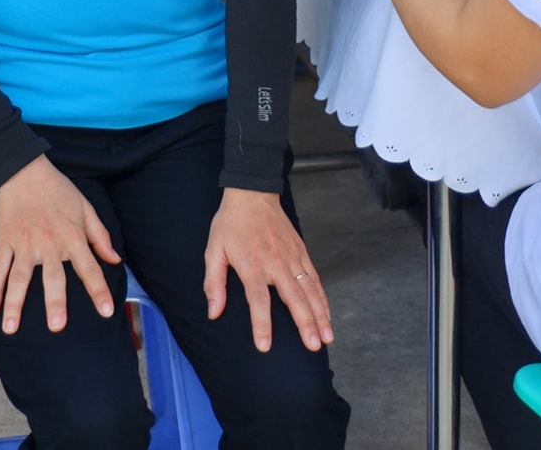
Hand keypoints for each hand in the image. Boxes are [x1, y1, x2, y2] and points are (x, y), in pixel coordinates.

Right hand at [0, 155, 121, 334]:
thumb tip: (115, 260)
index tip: (107, 312)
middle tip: (57, 327)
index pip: (89, 268)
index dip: (98, 290)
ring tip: (11, 328)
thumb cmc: (59, 190)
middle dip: (55, 302)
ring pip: (19, 278)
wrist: (24, 170)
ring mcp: (24, 244)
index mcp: (72, 236)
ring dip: (15, 304)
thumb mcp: (86, 208)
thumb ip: (100, 236)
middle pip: (53, 277)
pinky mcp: (5, 241)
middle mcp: (49, 244)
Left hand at [204, 188, 332, 352]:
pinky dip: (322, 298)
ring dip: (319, 315)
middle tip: (313, 347)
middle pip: (294, 298)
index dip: (262, 324)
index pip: (259, 300)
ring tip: (326, 337)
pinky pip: (315, 279)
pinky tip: (326, 315)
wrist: (253, 193)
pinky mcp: (302, 252)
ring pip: (310, 290)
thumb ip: (214, 283)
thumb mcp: (214, 251)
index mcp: (252, 264)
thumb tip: (214, 312)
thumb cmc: (230, 224)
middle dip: (305, 324)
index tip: (265, 346)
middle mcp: (276, 263)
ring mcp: (292, 257)